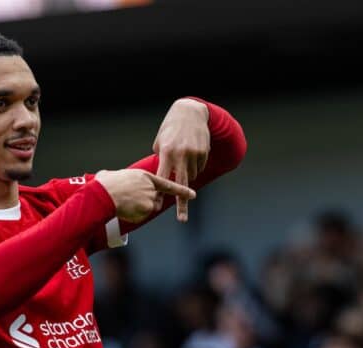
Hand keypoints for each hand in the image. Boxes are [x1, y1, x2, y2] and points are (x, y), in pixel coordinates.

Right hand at [96, 169, 195, 223]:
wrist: (103, 194)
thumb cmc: (105, 184)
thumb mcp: (115, 174)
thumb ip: (121, 178)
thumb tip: (107, 175)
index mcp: (146, 177)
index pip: (168, 184)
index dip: (181, 190)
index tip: (192, 194)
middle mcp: (152, 188)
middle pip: (156, 200)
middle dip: (148, 203)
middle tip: (131, 200)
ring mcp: (151, 199)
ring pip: (149, 209)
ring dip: (139, 209)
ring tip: (124, 203)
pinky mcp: (147, 209)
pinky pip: (141, 217)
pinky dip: (134, 216)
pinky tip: (124, 210)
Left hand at [152, 98, 209, 221]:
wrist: (190, 112)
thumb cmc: (170, 128)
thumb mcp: (160, 141)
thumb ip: (160, 158)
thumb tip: (160, 175)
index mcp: (167, 153)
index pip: (163, 178)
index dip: (160, 192)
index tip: (158, 205)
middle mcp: (181, 155)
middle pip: (181, 185)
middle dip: (182, 204)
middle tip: (182, 219)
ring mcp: (194, 154)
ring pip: (191, 176)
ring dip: (187, 174)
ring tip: (183, 158)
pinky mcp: (204, 152)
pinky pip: (199, 167)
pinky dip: (195, 165)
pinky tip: (192, 152)